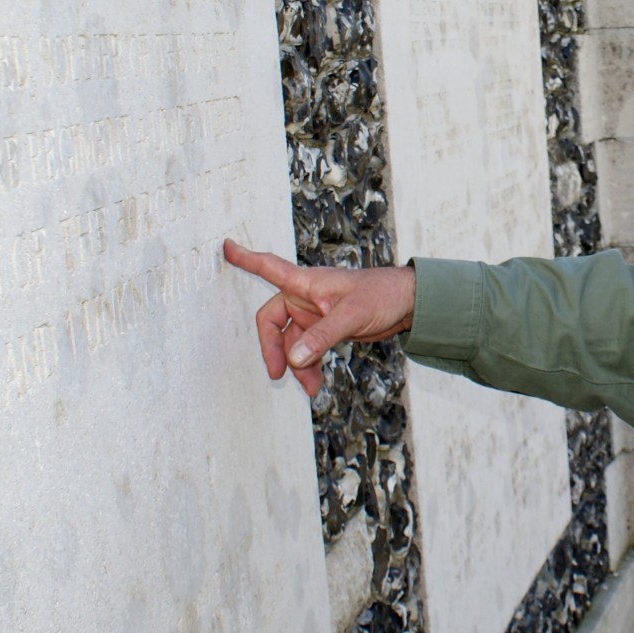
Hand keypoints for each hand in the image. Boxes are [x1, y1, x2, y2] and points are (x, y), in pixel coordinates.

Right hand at [222, 240, 416, 396]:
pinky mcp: (325, 329)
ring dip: (295, 364)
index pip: (269, 267)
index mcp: (307, 282)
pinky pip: (306, 349)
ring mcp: (314, 314)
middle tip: (277, 372)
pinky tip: (314, 382)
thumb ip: (321, 336)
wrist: (407, 304)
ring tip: (309, 386)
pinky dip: (307, 365)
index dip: (246, 259)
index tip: (226, 247)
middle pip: (272, 322)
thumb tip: (293, 359)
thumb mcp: (350, 315)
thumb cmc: (381, 294)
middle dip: (273, 348)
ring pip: (291, 342)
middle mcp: (305, 297)